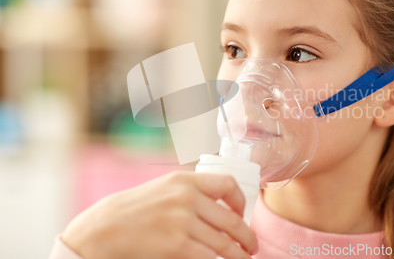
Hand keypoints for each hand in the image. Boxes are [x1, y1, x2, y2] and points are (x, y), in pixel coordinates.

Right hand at [62, 171, 258, 258]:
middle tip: (251, 246)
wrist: (103, 228)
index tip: (242, 214)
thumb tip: (221, 208)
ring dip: (238, 254)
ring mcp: (182, 222)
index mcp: (185, 180)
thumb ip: (191, 193)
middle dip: (247, 236)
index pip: (228, 184)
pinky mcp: (176, 246)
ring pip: (224, 243)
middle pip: (231, 219)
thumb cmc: (134, 209)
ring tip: (243, 258)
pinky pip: (208, 257)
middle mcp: (186, 197)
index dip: (241, 201)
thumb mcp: (164, 188)